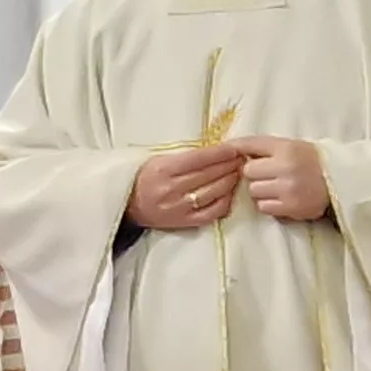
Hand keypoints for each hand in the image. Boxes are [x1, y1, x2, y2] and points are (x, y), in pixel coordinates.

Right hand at [128, 145, 244, 230]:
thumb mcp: (158, 160)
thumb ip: (184, 156)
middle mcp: (171, 189)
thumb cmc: (144, 177)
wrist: (127, 205)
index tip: (235, 148)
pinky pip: (212, 212)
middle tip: (242, 158)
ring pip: (214, 192)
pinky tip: (230, 193)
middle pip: (210, 174)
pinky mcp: (184, 222)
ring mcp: (179, 208)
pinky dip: (225, 201)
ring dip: (231, 181)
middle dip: (230, 165)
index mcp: (163, 169)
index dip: (221, 153)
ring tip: (238, 173)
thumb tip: (216, 150)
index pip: (200, 158)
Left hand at [228, 136, 330, 221]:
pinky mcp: (292, 207)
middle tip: (267, 174)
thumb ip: (263, 146)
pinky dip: (268, 204)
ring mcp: (288, 188)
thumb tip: (230, 149)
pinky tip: (280, 198)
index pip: (250, 145)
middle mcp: (286, 167)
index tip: (229, 153)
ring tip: (275, 187)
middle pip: (248, 172)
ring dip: (259, 191)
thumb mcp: (290, 145)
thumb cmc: (310, 161)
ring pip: (253, 191)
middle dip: (254, 174)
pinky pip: (263, 207)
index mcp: (286, 148)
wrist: (341, 180)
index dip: (237, 150)